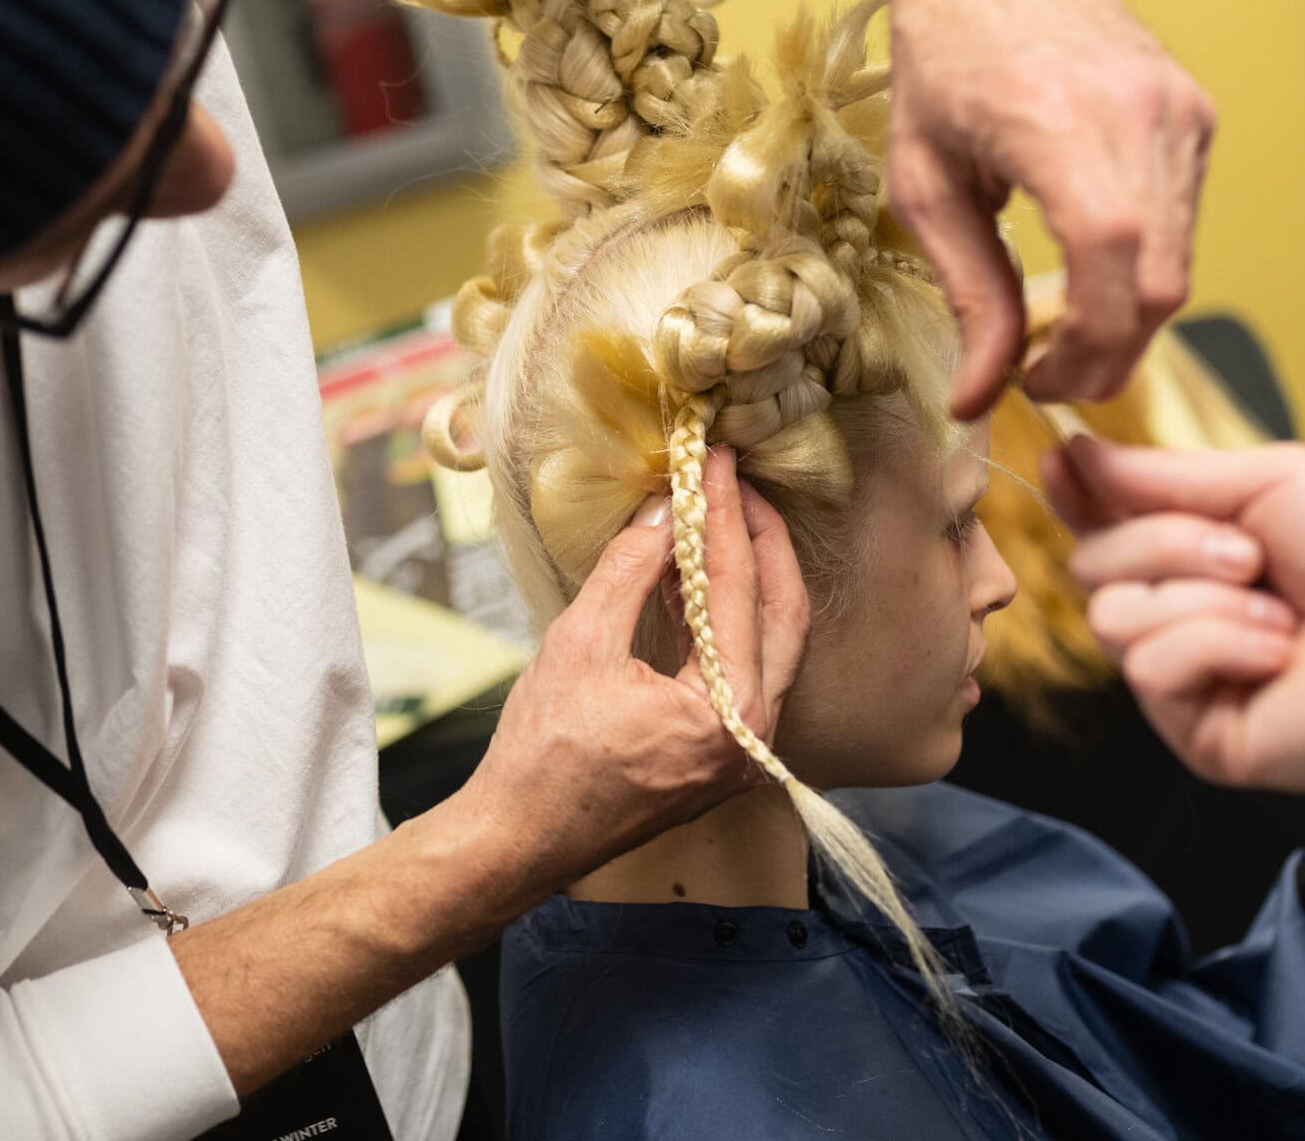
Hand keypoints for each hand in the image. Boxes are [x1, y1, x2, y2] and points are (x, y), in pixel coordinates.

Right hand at [452, 447, 808, 887]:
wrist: (521, 839)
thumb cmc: (543, 757)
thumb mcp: (580, 644)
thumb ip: (630, 570)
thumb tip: (664, 510)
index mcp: (728, 715)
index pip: (740, 590)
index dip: (726, 516)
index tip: (718, 464)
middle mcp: (755, 737)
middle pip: (783, 613)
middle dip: (762, 540)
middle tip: (736, 484)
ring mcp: (745, 751)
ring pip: (771, 642)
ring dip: (746, 577)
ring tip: (714, 517)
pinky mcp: (725, 754)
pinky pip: (744, 670)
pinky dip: (726, 620)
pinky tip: (695, 577)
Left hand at [887, 0, 1213, 416]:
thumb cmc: (944, 60)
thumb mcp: (927, 186)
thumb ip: (968, 294)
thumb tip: (980, 394)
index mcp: (1059, 122)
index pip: (1110, 264)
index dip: (1084, 347)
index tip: (1035, 382)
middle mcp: (1138, 113)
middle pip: (1160, 284)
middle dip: (1108, 356)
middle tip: (1048, 377)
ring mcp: (1180, 111)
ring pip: (1180, 264)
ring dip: (1126, 320)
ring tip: (1061, 330)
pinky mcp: (1196, 116)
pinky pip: (1183, 225)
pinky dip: (1141, 269)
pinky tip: (1090, 268)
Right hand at [1053, 435, 1304, 789]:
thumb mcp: (1265, 482)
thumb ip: (1159, 475)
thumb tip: (1074, 453)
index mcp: (1197, 553)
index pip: (1104, 524)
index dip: (1077, 495)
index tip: (1063, 463)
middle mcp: (1183, 615)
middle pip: (1092, 565)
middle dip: (1165, 544)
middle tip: (1250, 554)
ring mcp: (1187, 678)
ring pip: (1113, 618)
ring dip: (1201, 599)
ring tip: (1279, 611)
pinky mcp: (1198, 732)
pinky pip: (1151, 670)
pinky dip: (1215, 646)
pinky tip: (1276, 653)